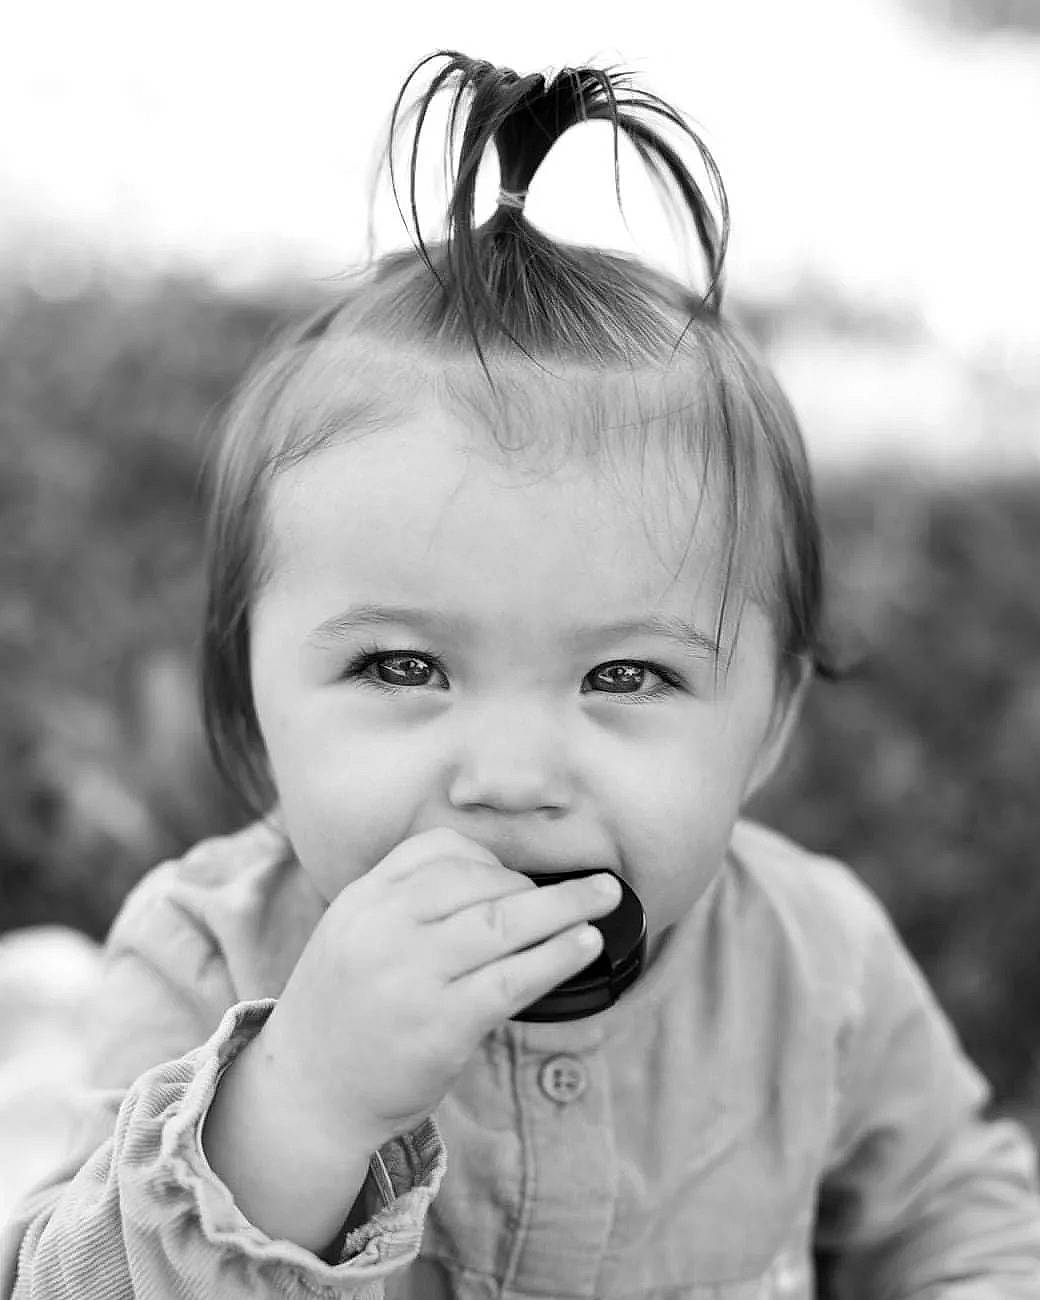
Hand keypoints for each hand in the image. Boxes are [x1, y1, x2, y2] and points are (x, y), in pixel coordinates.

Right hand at [259, 828, 619, 1150]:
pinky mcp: (441, 1023)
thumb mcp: (352, 936)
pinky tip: (585, 945)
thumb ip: (405, 903)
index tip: (518, 875)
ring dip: (565, 907)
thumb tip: (495, 880)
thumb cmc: (343, 1014)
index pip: (438, 850)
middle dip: (539, 882)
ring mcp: (412, 974)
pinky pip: (513, 978)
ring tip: (604, 902)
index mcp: (363, 899)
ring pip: (504, 921)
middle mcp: (384, 927)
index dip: (490, 858)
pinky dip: (557, 956)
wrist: (305, 1095)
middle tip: (588, 887)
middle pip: (479, 880)